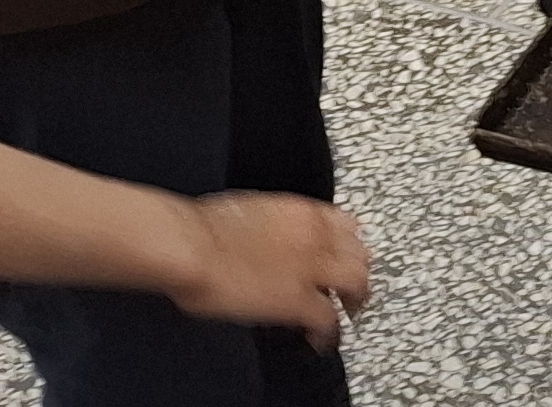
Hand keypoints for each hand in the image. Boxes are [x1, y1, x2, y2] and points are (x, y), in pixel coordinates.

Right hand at [161, 192, 371, 343]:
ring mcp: (310, 270)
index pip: (346, 225)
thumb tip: (270, 236)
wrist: (192, 246)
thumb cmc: (204, 228)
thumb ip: (274, 225)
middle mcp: (314, 237)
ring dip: (355, 299)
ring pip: (356, 283)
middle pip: (358, 255)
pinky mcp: (298, 301)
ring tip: (350, 312)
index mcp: (301, 212)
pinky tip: (323, 340)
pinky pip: (328, 320)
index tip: (346, 253)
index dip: (349, 244)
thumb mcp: (250, 211)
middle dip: (359, 272)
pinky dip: (330, 332)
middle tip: (355, 287)